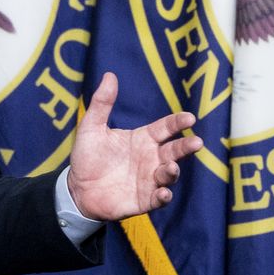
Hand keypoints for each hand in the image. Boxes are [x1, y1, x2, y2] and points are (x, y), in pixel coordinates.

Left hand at [66, 72, 202, 220]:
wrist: (77, 189)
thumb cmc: (87, 157)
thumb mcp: (91, 127)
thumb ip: (102, 103)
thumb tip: (109, 75)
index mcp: (144, 139)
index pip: (166, 128)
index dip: (178, 122)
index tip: (189, 118)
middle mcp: (151, 158)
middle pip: (175, 151)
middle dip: (186, 147)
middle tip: (196, 142)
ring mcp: (150, 180)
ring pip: (169, 175)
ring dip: (173, 171)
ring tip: (170, 168)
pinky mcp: (144, 200)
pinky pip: (158, 199)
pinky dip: (163, 196)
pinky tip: (163, 193)